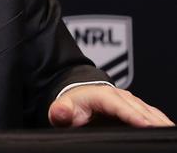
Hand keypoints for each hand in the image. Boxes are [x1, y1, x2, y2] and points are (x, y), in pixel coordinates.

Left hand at [49, 84, 173, 126]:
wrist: (79, 94)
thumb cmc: (73, 104)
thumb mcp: (63, 108)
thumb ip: (60, 111)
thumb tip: (60, 111)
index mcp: (102, 95)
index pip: (118, 105)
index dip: (131, 114)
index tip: (145, 124)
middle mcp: (120, 96)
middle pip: (139, 109)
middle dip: (152, 121)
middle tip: (164, 132)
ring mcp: (131, 102)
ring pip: (149, 111)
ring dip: (160, 121)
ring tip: (170, 132)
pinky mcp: (137, 109)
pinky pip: (152, 115)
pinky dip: (161, 122)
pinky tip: (168, 129)